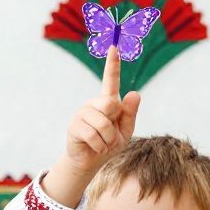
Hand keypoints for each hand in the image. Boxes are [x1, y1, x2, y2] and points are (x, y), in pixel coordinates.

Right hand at [65, 47, 140, 172]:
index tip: (114, 47)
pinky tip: (95, 147)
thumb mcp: (125, 130)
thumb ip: (130, 113)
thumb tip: (135, 93)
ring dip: (108, 140)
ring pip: (103, 125)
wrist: (91, 161)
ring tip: (103, 143)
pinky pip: (94, 136)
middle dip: (115, 126)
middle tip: (110, 136)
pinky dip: (100, 147)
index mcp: (107, 102)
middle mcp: (93, 103)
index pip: (111, 81)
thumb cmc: (109, 144)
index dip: (112, 64)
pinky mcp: (74, 126)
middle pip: (111, 105)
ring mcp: (82, 113)